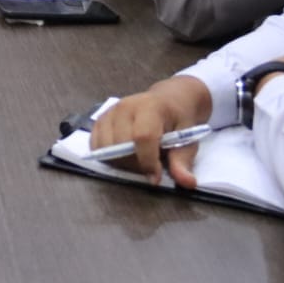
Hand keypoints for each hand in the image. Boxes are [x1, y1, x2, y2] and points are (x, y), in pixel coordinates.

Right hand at [88, 77, 212, 186]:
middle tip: (149, 169)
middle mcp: (125, 106)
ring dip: (120, 162)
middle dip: (135, 164)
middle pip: (121, 144)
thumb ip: (183, 161)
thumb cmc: (178, 119)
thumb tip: (187, 183)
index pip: (142, 136)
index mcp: (150, 107)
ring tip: (137, 161)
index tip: (155, 178)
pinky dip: (106, 156)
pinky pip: (95, 144)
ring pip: (105, 146)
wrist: (168, 99)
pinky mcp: (100, 119)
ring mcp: (110, 112)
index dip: (147, 161)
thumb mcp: (188, 139)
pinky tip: (122, 157)